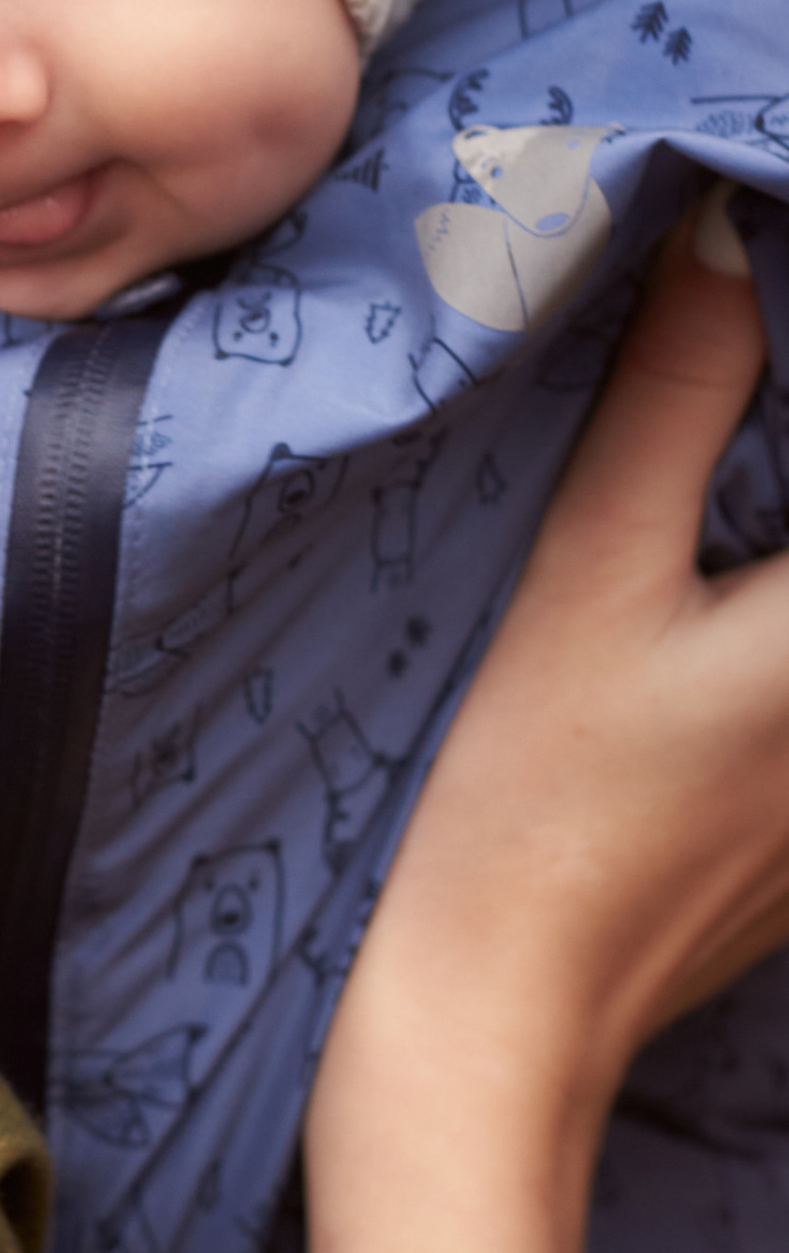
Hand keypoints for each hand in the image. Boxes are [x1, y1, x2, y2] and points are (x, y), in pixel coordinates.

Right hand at [306, 192, 788, 1252]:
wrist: (493, 1020)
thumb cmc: (524, 799)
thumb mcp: (584, 571)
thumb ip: (673, 395)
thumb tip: (721, 232)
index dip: (784, 360)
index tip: (741, 286)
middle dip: (762, 450)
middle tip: (717, 362)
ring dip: (753, 529)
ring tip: (700, 488)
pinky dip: (753, 619)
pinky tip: (699, 597)